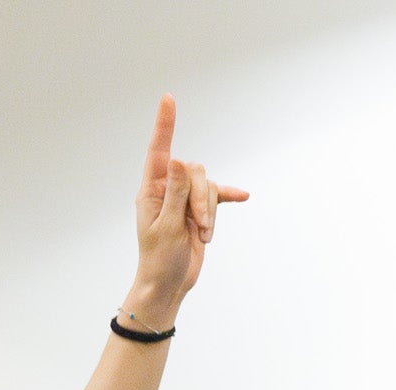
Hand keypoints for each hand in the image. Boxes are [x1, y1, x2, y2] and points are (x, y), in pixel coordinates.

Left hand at [127, 97, 246, 325]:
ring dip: (211, 211)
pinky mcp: (200, 212)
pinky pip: (218, 197)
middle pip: (195, 172)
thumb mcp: (168, 227)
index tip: (168, 98)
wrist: (168, 284)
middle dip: (203, 198)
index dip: (165, 124)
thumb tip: (178, 160)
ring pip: (208, 186)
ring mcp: (185, 200)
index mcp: (152, 190)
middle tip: (201, 226)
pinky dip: (227, 199)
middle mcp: (168, 189)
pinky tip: (243, 197)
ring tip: (204, 235)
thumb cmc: (160, 259)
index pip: (159, 151)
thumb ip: (175, 193)